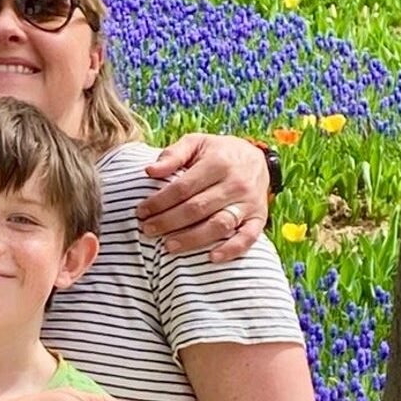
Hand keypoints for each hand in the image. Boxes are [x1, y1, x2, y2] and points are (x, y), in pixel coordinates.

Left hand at [137, 134, 268, 261]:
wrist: (256, 157)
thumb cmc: (217, 152)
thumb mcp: (196, 143)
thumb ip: (173, 155)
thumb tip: (149, 171)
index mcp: (218, 163)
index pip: (183, 188)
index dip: (159, 202)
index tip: (141, 212)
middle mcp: (235, 184)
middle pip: (197, 209)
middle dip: (168, 222)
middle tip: (147, 230)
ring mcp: (249, 203)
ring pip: (219, 225)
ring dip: (193, 239)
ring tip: (169, 246)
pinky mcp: (259, 218)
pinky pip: (248, 237)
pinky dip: (232, 250)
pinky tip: (212, 258)